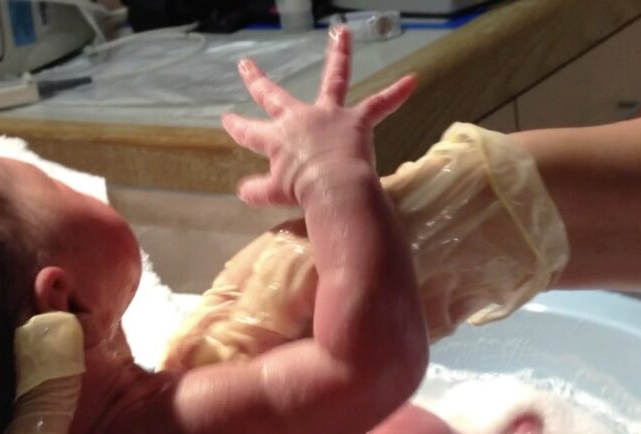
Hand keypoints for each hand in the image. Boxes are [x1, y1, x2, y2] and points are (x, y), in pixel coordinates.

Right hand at [221, 26, 415, 207]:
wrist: (334, 187)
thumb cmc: (302, 191)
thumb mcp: (273, 194)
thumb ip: (258, 190)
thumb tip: (243, 191)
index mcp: (277, 139)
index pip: (250, 131)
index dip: (238, 126)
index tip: (227, 117)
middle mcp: (300, 120)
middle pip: (274, 97)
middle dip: (257, 82)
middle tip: (247, 65)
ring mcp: (329, 116)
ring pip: (334, 79)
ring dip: (338, 54)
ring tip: (342, 32)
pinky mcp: (357, 121)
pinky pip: (380, 104)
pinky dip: (397, 93)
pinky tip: (413, 80)